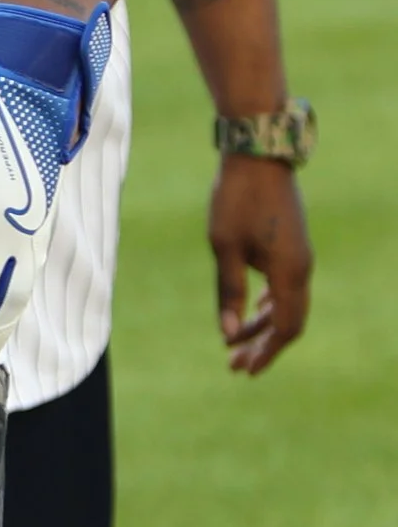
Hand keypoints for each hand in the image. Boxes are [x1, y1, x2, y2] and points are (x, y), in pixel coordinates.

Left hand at [210, 152, 311, 374]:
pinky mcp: (292, 247)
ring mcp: (299, 258)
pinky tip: (250, 312)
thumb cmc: (236, 199)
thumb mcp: (224, 247)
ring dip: (262, 326)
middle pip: (289, 321)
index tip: (243, 370)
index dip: (265, 352)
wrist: (257, 156)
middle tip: (234, 365)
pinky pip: (285, 287)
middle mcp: (302, 270)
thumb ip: (228, 291)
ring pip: (287, 305)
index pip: (284, 328)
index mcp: (290, 273)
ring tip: (235, 344)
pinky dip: (268, 305)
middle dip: (262, 345)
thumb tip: (228, 335)